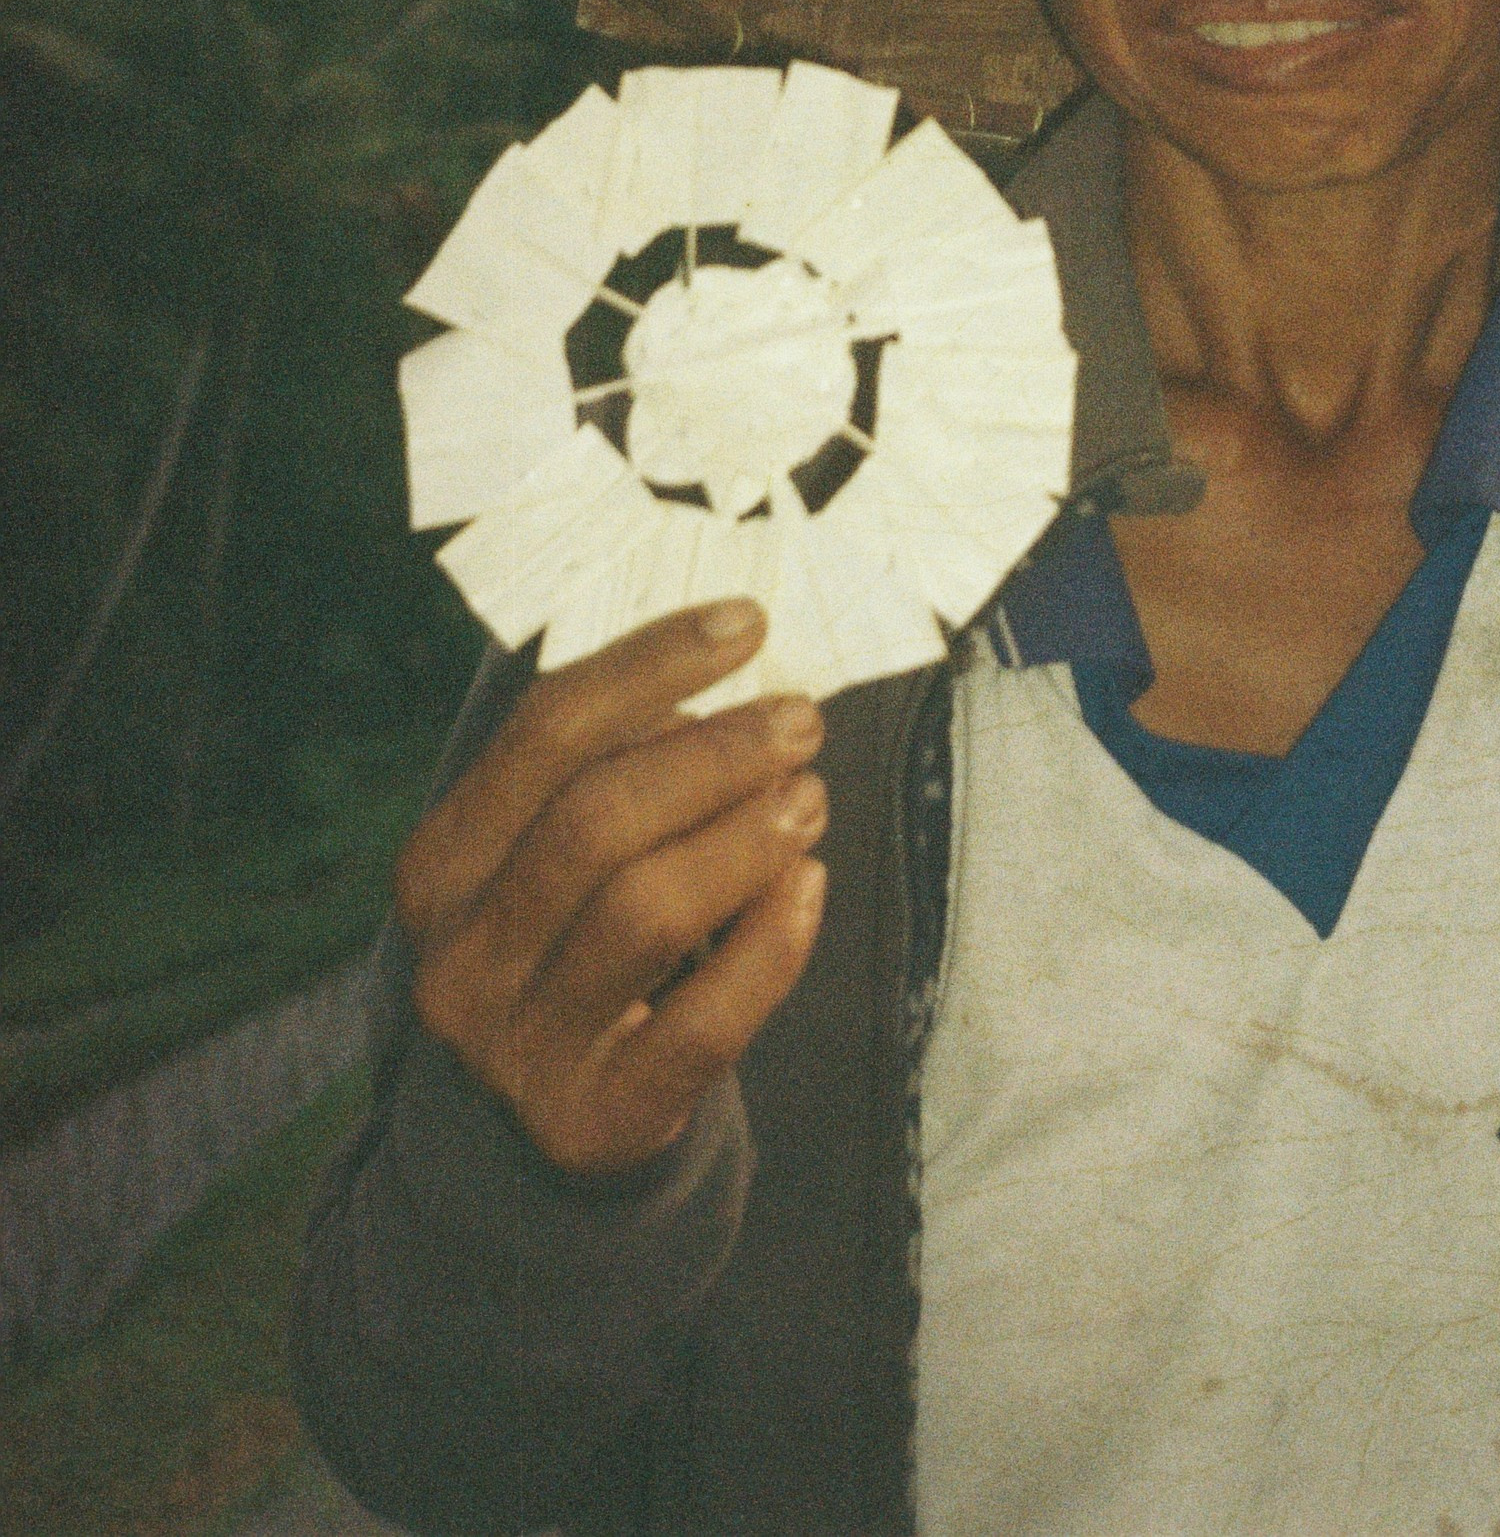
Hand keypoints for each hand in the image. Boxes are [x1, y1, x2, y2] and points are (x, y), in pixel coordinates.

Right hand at [394, 599, 826, 1178]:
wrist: (547, 1121)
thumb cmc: (574, 940)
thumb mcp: (559, 852)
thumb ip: (619, 768)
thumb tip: (726, 686)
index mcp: (443, 862)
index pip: (545, 731)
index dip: (652, 663)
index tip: (749, 623)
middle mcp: (460, 955)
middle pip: (595, 820)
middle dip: (715, 755)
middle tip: (801, 723)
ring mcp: (516, 1048)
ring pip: (644, 914)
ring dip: (746, 840)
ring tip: (810, 800)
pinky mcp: (591, 1120)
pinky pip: (697, 1028)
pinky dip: (767, 950)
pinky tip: (809, 888)